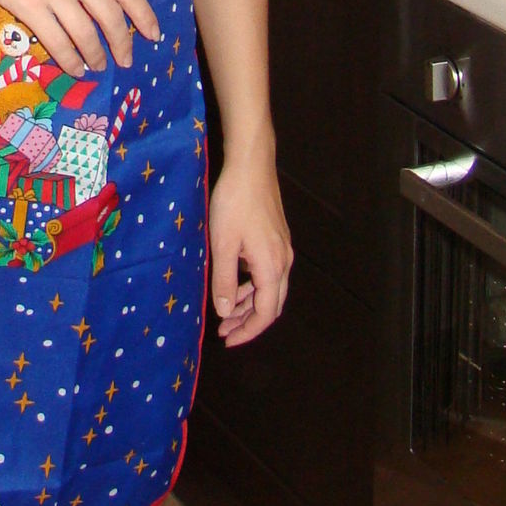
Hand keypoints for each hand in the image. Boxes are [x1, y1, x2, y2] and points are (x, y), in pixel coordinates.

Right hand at [0, 0, 158, 77]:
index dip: (144, 14)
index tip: (153, 34)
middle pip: (111, 16)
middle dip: (123, 43)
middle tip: (125, 60)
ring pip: (86, 33)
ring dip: (95, 55)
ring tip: (98, 67)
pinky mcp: (28, 5)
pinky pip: (57, 41)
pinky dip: (70, 59)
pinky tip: (73, 67)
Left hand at [209, 153, 291, 346]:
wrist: (251, 166)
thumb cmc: (234, 203)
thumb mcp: (222, 244)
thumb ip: (225, 281)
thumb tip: (225, 312)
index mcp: (272, 267)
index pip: (266, 313)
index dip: (248, 332)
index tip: (227, 340)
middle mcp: (283, 261)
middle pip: (271, 304)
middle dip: (249, 321)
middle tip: (224, 330)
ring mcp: (282, 249)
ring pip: (271, 288)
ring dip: (249, 303)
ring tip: (226, 311)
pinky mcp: (277, 238)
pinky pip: (268, 273)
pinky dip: (253, 285)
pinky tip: (235, 283)